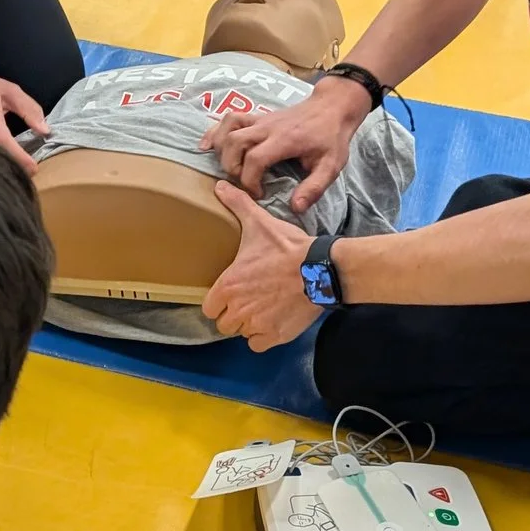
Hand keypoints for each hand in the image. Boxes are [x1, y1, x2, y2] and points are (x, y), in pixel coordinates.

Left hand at [202, 183, 318, 350]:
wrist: (320, 269)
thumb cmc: (287, 248)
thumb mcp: (260, 223)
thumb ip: (237, 205)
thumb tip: (220, 186)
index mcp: (227, 286)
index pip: (209, 308)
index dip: (219, 302)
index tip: (231, 294)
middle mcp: (238, 310)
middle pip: (225, 323)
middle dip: (234, 315)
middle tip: (249, 301)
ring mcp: (256, 325)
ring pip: (242, 334)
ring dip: (250, 325)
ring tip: (263, 309)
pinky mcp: (275, 336)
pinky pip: (259, 344)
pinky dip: (264, 337)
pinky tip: (273, 322)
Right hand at [204, 76, 365, 211]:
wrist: (332, 107)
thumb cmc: (331, 137)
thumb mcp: (331, 166)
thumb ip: (314, 187)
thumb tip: (295, 208)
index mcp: (285, 139)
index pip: (255, 159)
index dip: (250, 181)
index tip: (259, 194)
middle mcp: (268, 127)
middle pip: (234, 142)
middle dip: (232, 167)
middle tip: (243, 183)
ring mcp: (260, 118)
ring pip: (227, 128)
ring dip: (221, 150)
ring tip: (229, 167)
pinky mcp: (256, 116)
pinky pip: (229, 118)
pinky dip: (214, 132)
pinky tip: (207, 146)